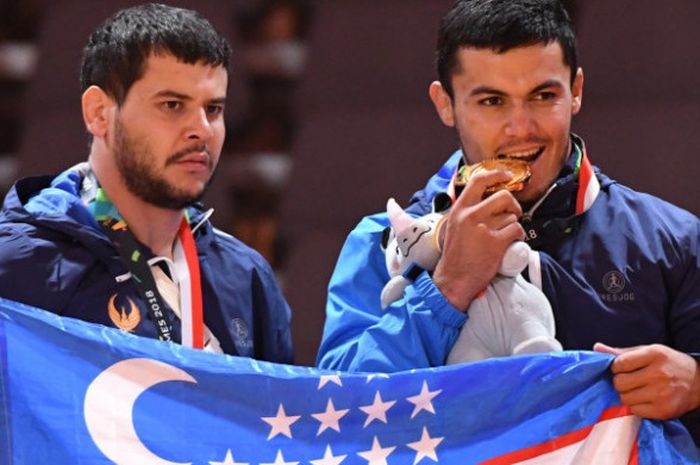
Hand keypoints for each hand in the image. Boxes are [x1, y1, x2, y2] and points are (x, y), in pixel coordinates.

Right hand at [432, 169, 524, 310]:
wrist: (453, 280)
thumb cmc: (455, 256)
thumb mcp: (454, 227)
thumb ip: (468, 212)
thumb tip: (489, 201)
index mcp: (459, 209)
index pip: (478, 180)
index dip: (497, 174)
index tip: (507, 175)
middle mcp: (471, 215)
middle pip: (503, 196)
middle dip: (513, 205)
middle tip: (513, 214)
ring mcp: (483, 228)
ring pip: (512, 217)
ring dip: (512, 226)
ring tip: (503, 237)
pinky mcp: (496, 243)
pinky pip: (517, 231)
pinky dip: (519, 237)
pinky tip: (510, 243)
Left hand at [594, 342, 699, 419]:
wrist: (699, 382)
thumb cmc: (668, 363)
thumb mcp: (648, 351)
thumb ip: (621, 352)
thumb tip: (596, 348)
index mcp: (654, 354)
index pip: (619, 364)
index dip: (617, 367)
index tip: (624, 368)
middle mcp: (658, 374)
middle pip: (619, 383)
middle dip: (620, 382)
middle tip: (630, 380)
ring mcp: (662, 394)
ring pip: (625, 398)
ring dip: (627, 394)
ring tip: (639, 390)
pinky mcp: (664, 411)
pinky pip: (635, 411)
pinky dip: (637, 406)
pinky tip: (646, 399)